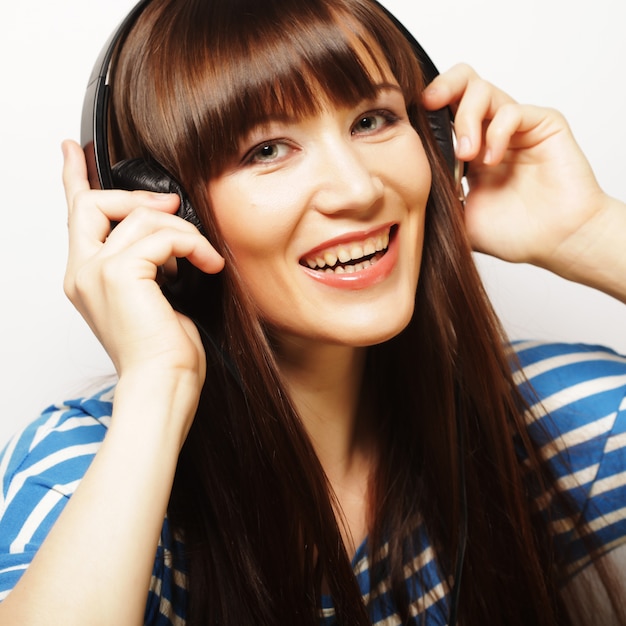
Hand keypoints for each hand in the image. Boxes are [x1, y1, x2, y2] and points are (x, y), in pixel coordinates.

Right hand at [62, 140, 223, 386]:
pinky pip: (163, 235)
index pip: (76, 216)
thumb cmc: (164, 351)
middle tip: (174, 207)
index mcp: (87, 277)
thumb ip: (150, 259)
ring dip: (183, 232)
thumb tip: (167, 224)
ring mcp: (96, 272)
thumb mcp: (156, 296)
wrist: (163, 384)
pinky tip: (209, 264)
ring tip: (204, 258)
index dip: (74, 177)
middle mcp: (82, 272)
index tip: (71, 149)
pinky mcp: (120, 274)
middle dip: (138, 197)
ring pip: (141, 217)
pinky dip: (193, 245)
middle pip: (96, 202)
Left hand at [422, 64, 609, 274]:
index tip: (406, 120)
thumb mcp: (457, 218)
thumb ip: (434, 196)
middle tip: (430, 105)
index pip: (443, 110)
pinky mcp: (543, 124)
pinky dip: (496, 132)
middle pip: (463, 83)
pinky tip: (492, 161)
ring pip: (483, 90)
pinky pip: (512, 111)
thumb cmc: (512, 234)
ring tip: (467, 155)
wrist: (554, 244)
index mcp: (468, 151)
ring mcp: (516, 127)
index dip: (425, 108)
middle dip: (442, 87)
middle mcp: (491, 132)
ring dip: (466, 119)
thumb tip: (402, 181)